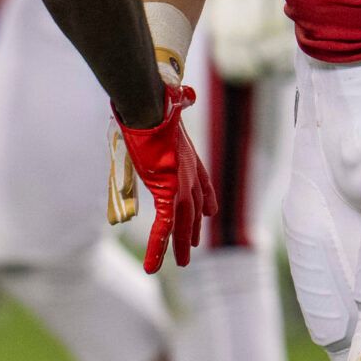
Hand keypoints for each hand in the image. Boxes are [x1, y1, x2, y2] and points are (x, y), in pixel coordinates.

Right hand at [107, 84, 216, 272]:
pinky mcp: (167, 194)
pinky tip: (152, 267)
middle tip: (192, 246)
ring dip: (180, 245)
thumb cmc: (156, 105)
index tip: (209, 212)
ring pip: (182, 223)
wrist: (152, 110)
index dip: (206, 200)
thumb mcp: (169, 107)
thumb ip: (178, 103)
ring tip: (182, 263)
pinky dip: (157, 249)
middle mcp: (190, 174)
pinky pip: (162, 228)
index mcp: (190, 157)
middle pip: (195, 208)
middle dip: (192, 228)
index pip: (203, 183)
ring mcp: (181, 186)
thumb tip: (180, 93)